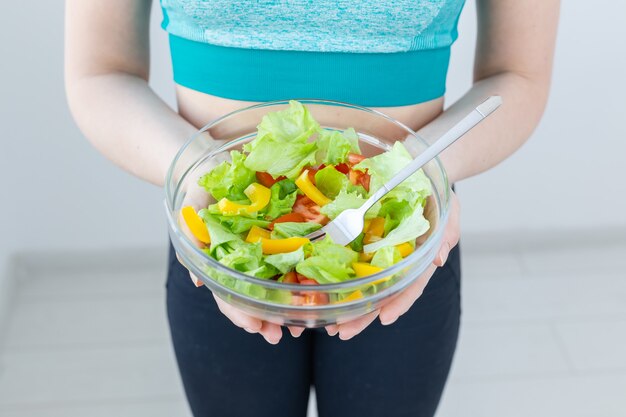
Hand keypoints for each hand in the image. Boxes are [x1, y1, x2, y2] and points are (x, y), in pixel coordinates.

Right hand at [175, 145, 303, 343]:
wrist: (215, 161)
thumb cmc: (200, 189)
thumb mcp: (189, 212)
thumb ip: (191, 241)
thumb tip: (200, 281)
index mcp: (223, 262)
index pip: (231, 295)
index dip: (242, 314)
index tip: (256, 328)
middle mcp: (245, 260)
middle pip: (255, 296)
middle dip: (268, 318)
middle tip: (283, 335)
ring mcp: (264, 248)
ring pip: (276, 283)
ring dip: (287, 304)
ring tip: (302, 323)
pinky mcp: (282, 230)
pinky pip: (295, 254)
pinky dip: (304, 274)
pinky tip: (315, 288)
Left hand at [325, 190, 460, 339]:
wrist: (416, 168)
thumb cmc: (435, 193)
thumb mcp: (449, 209)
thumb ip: (447, 233)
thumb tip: (438, 260)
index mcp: (418, 257)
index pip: (410, 284)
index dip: (398, 302)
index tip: (384, 318)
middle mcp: (396, 260)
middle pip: (381, 293)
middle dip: (363, 314)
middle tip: (343, 332)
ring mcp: (377, 252)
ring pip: (362, 283)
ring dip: (346, 305)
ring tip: (330, 324)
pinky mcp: (359, 239)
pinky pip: (346, 260)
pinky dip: (334, 278)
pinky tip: (320, 293)